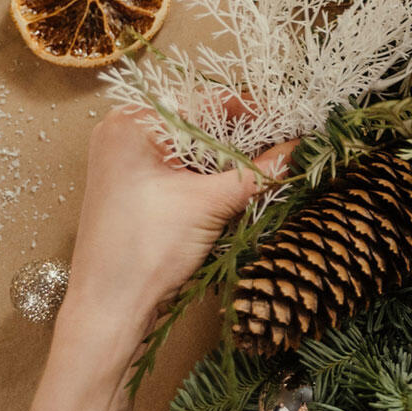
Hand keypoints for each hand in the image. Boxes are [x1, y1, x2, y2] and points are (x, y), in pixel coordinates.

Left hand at [58, 108, 293, 363]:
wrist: (109, 309)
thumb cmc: (146, 251)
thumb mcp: (210, 205)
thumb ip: (259, 172)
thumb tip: (302, 148)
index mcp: (134, 124)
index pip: (208, 102)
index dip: (256, 113)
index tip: (295, 124)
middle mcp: (125, 133)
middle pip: (201, 122)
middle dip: (246, 137)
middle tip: (289, 147)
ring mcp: (126, 160)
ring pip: (193, 147)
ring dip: (231, 158)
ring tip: (271, 167)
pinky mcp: (133, 186)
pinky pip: (180, 166)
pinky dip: (210, 174)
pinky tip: (240, 186)